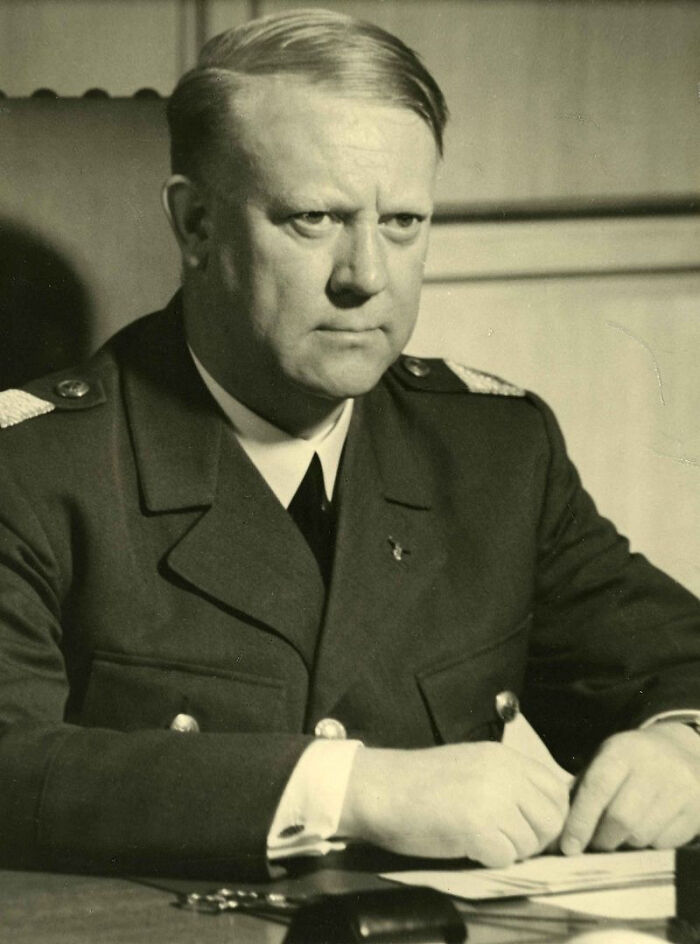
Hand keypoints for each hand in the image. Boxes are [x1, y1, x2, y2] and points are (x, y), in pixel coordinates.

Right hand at [339, 742, 569, 866]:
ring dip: (510, 851)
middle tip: (507, 842)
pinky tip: (467, 846)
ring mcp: (491, 799)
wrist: (380, 788)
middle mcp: (503, 774)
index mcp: (503, 757)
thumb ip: (508, 781)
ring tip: (481, 840)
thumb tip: (541, 812)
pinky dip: (490, 859)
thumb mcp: (473, 766)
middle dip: (536, 839)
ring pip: (530, 842)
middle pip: (551, 819)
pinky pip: (505, 858)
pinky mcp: (476, 827)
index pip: (556, 789)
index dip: (550, 815)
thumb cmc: (420, 782)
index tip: (530, 827)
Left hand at [560, 723, 699, 854]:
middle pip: (621, 818)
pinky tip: (646, 830)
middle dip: (601, 839)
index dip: (580, 821)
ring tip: (619, 835)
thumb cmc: (631, 762)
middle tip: (593, 845)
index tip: (568, 846)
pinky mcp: (696, 810)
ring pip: (642, 835)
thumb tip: (559, 826)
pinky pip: (665, 843)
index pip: (597, 788)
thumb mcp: (604, 761)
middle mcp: (653, 766)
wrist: (681, 751)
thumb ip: (582, 789)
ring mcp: (679, 788)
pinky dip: (649, 845)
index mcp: (623, 750)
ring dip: (625, 843)